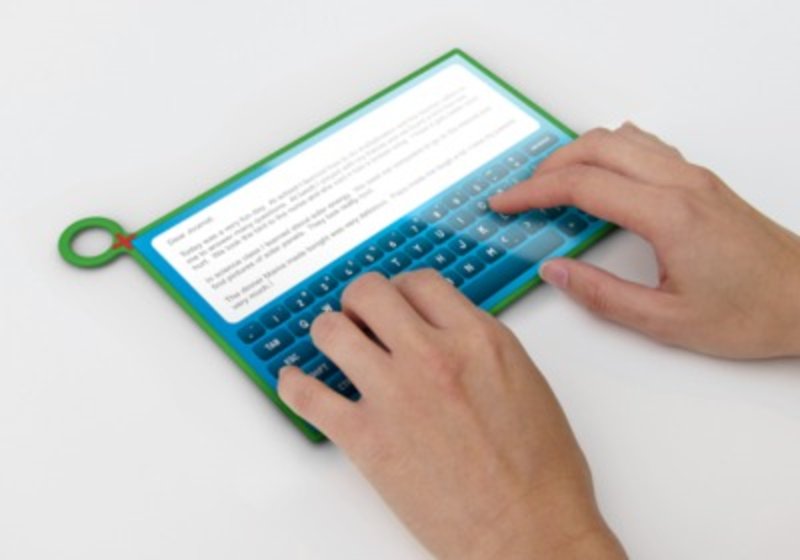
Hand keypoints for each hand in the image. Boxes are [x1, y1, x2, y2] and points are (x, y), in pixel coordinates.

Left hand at [278, 271, 624, 559]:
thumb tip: (445, 330)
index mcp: (477, 339)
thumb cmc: (540, 472)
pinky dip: (294, 384)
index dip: (403, 287)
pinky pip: (309, 396)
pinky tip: (296, 381)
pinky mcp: (366, 439)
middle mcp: (432, 356)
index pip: (422, 282)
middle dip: (361, 299)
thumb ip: (480, 346)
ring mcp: (394, 394)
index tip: (398, 300)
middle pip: (370, 293)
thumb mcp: (525, 382)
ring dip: (329, 331)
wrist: (528, 532)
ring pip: (333, 331)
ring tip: (334, 342)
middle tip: (361, 315)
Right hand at [491, 123, 799, 358]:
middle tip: (520, 194)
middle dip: (547, 167)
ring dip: (577, 154)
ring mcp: (693, 176)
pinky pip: (645, 146)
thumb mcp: (665, 320)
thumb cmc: (751, 312)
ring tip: (552, 183)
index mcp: (667, 214)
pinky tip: (600, 175)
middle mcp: (680, 183)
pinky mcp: (701, 181)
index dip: (532, 192)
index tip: (504, 202)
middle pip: (595, 148)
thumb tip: (555, 272)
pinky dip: (609, 151)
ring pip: (621, 139)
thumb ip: (601, 295)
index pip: (581, 185)